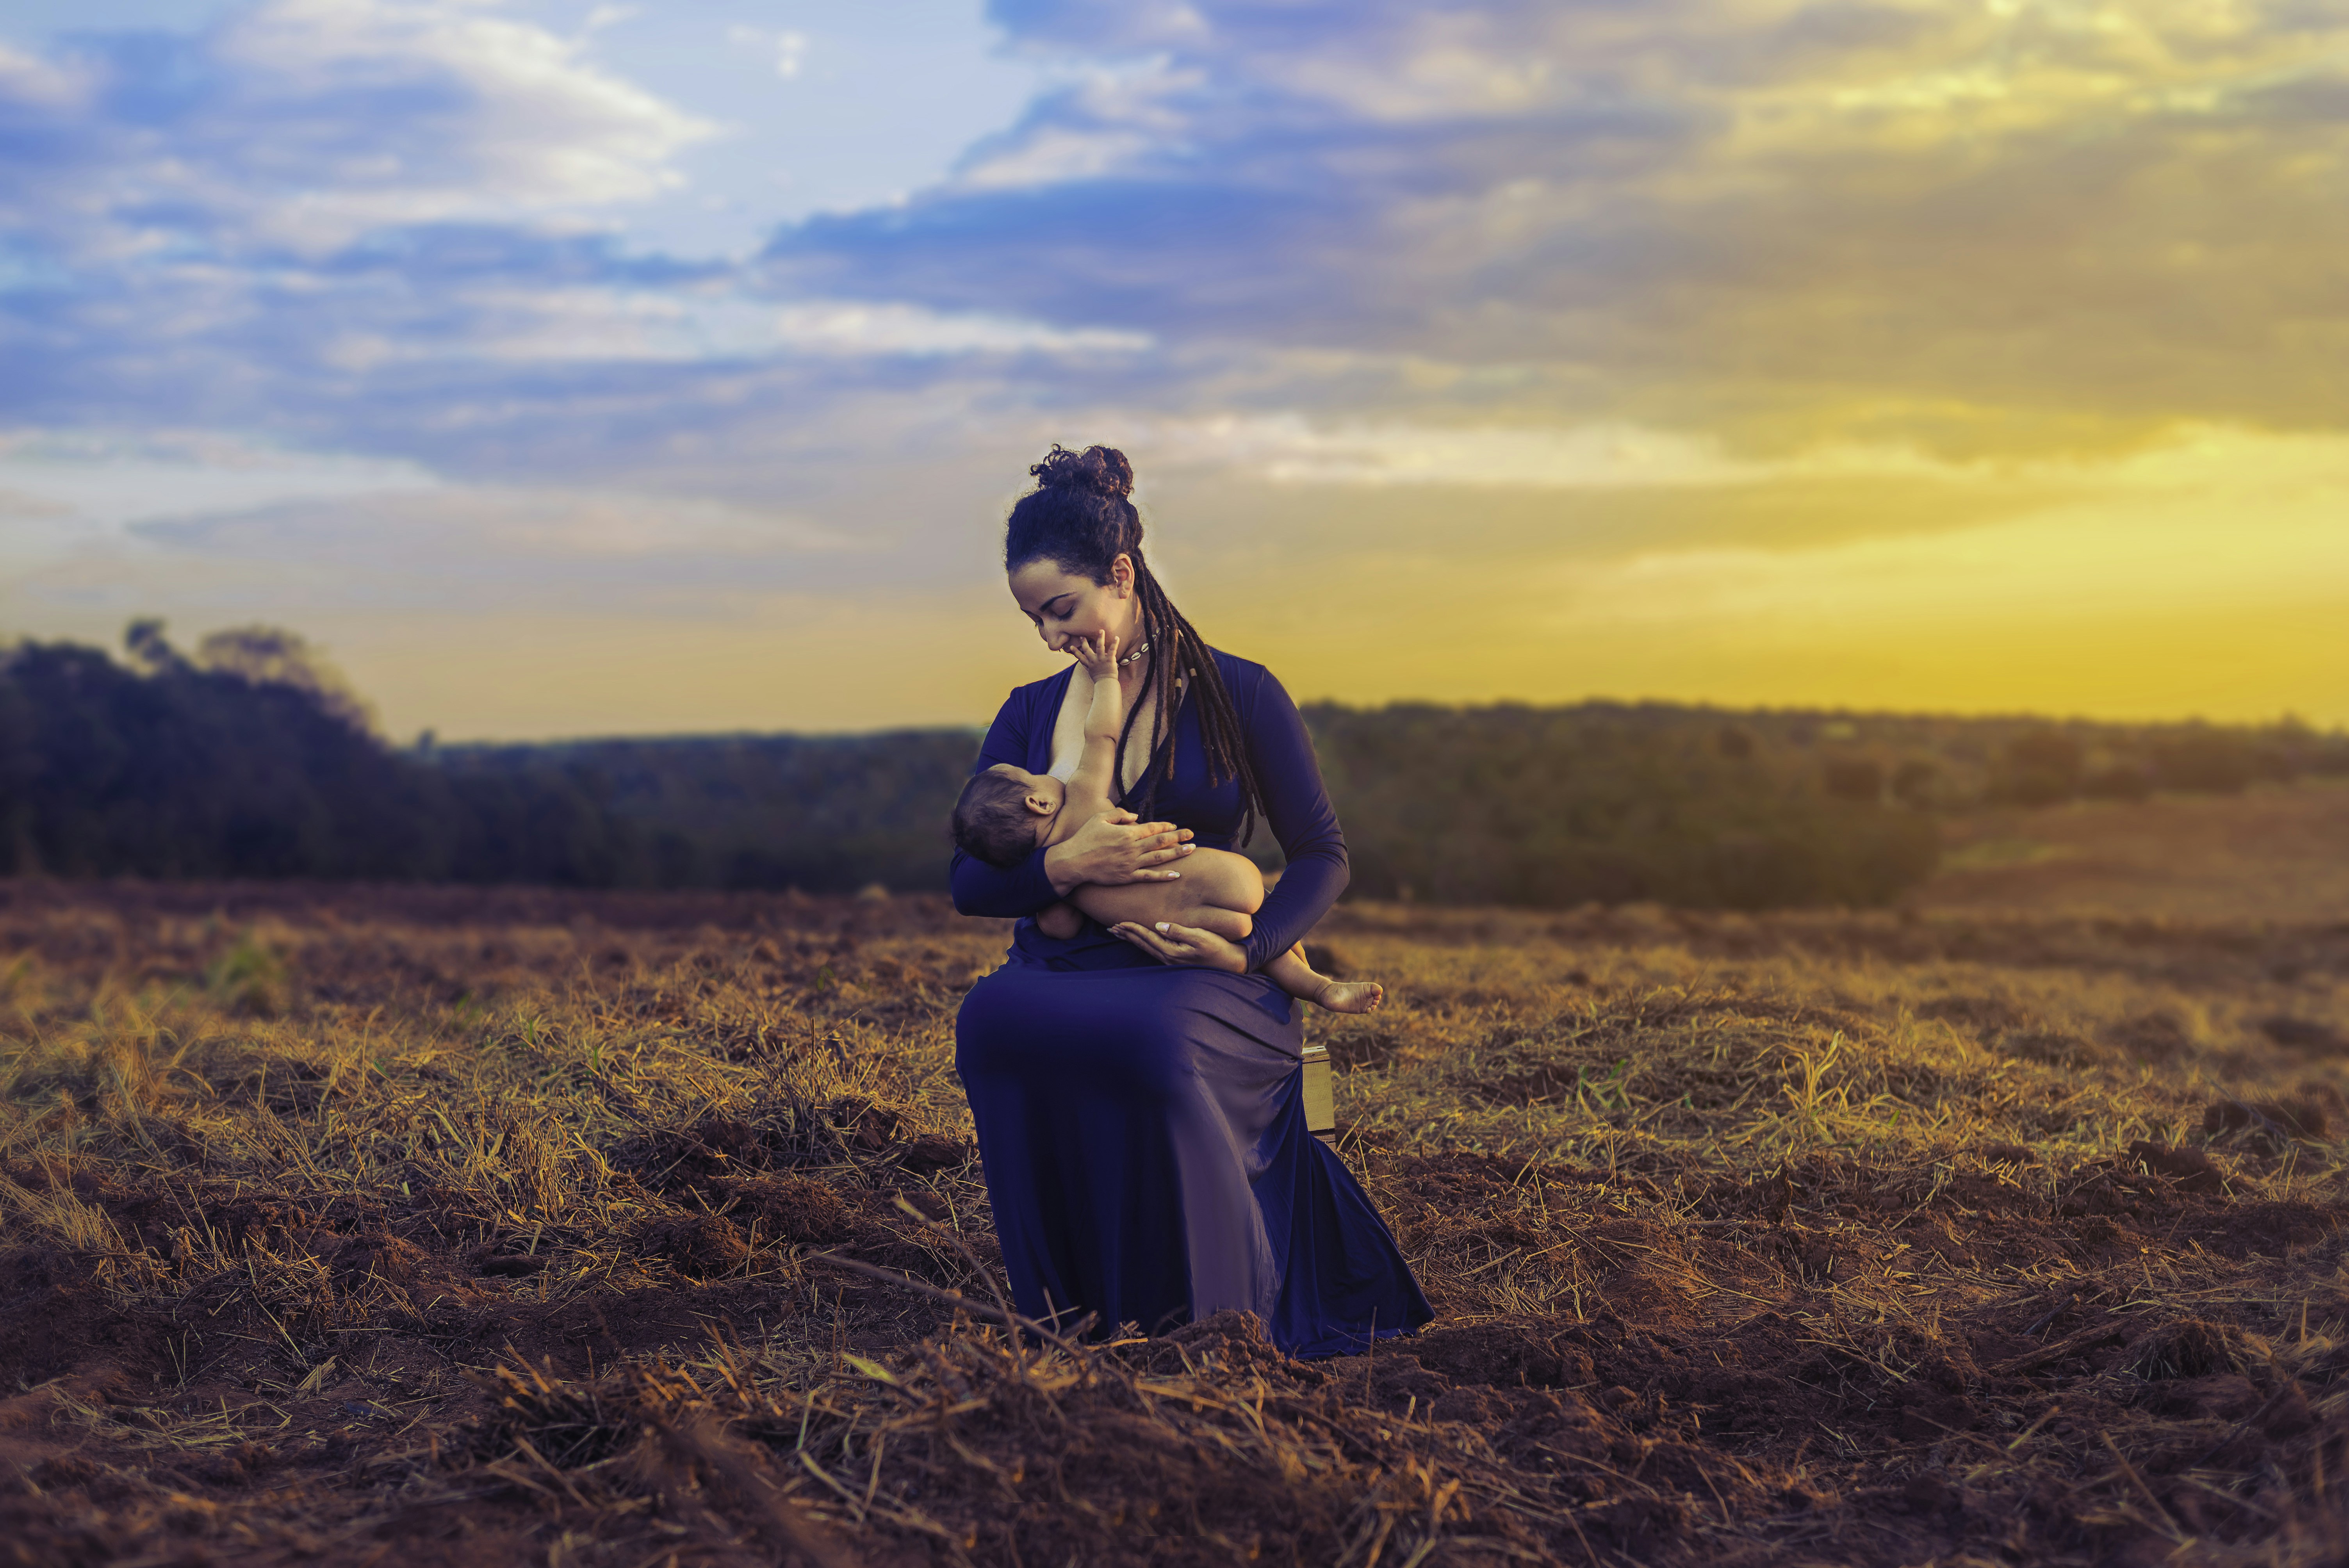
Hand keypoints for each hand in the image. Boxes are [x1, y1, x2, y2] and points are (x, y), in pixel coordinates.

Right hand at [1044, 809, 1193, 895]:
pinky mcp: (1127, 877)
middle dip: (1178, 837)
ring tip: (1191, 850)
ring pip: (1159, 858)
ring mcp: (1131, 864)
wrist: (1073, 862)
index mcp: (1126, 833)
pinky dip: (1163, 875)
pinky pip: (1149, 877)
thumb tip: (1136, 817)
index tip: (1175, 826)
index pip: (1151, 828)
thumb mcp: (1099, 818)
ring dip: (1177, 853)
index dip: (1165, 827)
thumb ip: (1118, 814)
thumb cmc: (1084, 838)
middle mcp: (1132, 848)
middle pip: (1160, 841)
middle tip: (1192, 835)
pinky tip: (1176, 874)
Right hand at [1067, 628, 1119, 679]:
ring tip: (1101, 630)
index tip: (1071, 646)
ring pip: (1099, 647)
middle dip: (1084, 642)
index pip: (1080, 658)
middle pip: (1087, 650)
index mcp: (1089, 664)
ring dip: (1100, 638)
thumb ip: (1090, 667)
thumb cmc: (1101, 680)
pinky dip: (1115, 644)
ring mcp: (1101, 660)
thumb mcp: (1093, 673)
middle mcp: (1094, 661)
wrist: (1106, 684)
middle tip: (1082, 636)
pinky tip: (1117, 637)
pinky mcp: (1109, 660)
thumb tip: (1088, 665)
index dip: (1075, 652)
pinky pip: (1112, 650)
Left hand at [1108, 921, 1247, 973]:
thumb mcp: (1200, 937)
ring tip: (1121, 933)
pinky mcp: (1177, 959)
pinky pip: (1154, 950)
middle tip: (1112, 928)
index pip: (1146, 938)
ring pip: (1147, 948)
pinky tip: (1142, 941)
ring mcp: (1172, 960)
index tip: (1118, 922)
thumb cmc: (1218, 948)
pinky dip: (1144, 943)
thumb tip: (1159, 925)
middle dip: (1127, 935)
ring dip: (1133, 940)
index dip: (1132, 929)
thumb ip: (1179, 931)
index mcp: (1171, 952)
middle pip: (1143, 944)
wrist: (1231, 963)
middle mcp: (1168, 958)